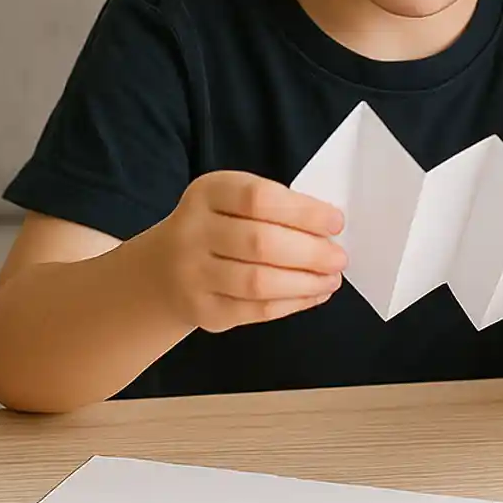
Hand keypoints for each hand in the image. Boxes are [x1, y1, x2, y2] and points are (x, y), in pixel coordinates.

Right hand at [141, 171, 344, 332]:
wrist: (163, 270)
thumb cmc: (219, 228)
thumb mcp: (234, 203)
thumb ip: (276, 209)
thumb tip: (329, 231)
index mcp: (208, 193)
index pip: (258, 198)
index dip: (303, 211)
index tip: (336, 222)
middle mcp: (192, 231)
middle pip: (260, 243)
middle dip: (310, 252)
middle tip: (339, 258)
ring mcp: (192, 273)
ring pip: (258, 282)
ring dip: (305, 282)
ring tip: (332, 278)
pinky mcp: (202, 309)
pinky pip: (255, 309)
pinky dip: (293, 303)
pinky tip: (314, 294)